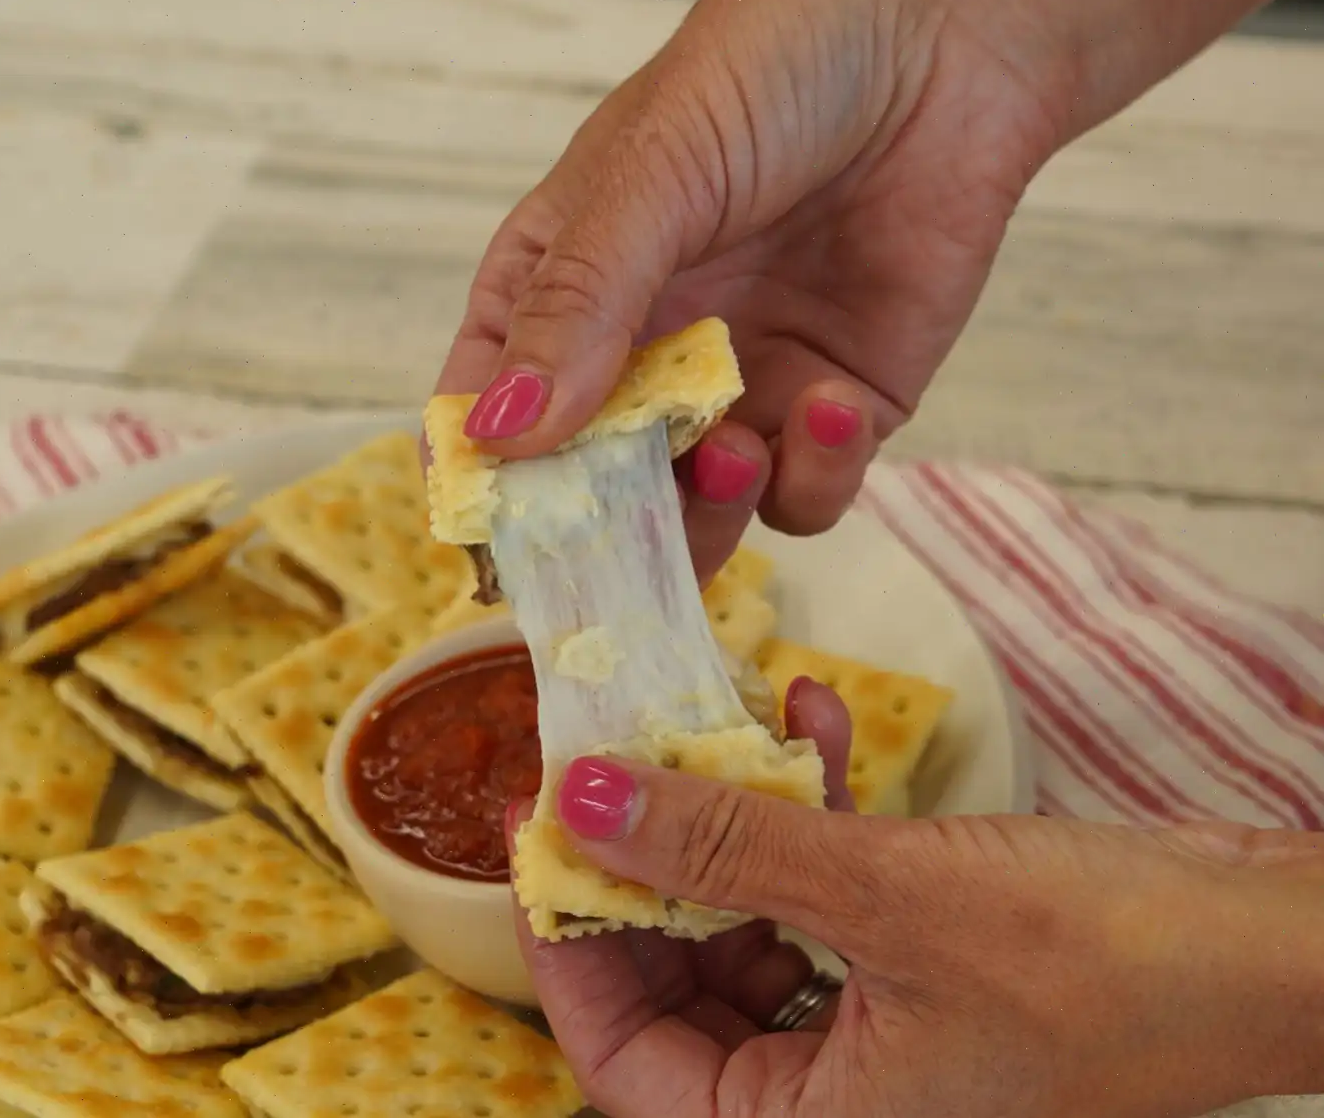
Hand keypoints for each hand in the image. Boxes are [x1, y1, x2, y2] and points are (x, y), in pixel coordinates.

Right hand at [429, 0, 1272, 583]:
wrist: (944, 37)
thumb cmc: (772, 69)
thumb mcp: (651, 175)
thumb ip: (579, 304)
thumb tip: (504, 434)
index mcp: (562, 292)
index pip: (491, 406)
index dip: (485, 478)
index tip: (490, 531)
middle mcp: (643, 355)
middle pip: (594, 490)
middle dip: (604, 529)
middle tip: (616, 547)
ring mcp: (739, 388)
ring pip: (699, 516)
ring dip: (709, 510)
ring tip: (732, 451)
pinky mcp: (835, 409)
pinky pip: (807, 494)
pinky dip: (816, 473)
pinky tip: (832, 402)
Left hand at [512, 719, 1323, 1115]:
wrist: (1275, 943)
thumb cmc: (1111, 959)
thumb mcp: (889, 894)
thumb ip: (723, 845)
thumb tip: (580, 801)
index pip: (628, 1063)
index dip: (568, 949)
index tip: (542, 834)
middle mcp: (836, 1099)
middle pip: (679, 985)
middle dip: (652, 860)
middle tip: (620, 758)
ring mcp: (877, 1033)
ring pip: (748, 922)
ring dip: (736, 816)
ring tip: (726, 715)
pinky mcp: (916, 965)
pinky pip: (825, 895)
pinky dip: (811, 811)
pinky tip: (811, 718)